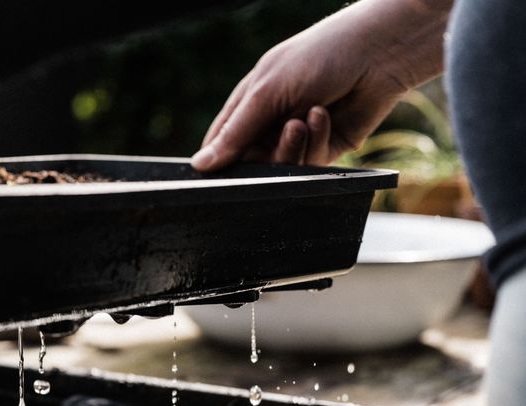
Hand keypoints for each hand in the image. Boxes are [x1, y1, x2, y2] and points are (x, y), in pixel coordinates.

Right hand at [192, 0, 451, 170]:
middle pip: (250, 163)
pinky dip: (316, 142)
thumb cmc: (320, 55)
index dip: (218, 160)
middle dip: (263, 155)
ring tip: (306, 119)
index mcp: (249, 104)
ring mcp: (297, 138)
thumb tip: (200, 165)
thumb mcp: (267, 91)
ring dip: (293, 147)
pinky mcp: (325, 149)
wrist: (381, 52)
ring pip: (280, 168)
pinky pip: (310, 165)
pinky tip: (325, 116)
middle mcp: (270, 124)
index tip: (217, 176)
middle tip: (282, 130)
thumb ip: (234, 132)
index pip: (221, 143)